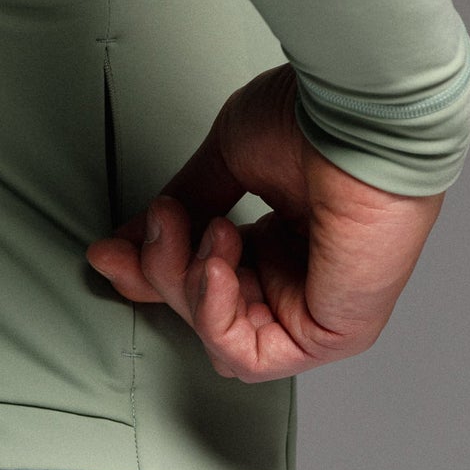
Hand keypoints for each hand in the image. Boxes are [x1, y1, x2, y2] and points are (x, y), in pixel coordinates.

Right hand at [87, 63, 443, 381]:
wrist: (358, 112)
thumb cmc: (315, 119)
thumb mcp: (228, 162)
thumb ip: (185, 208)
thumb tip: (130, 242)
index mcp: (285, 242)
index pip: (206, 283)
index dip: (151, 273)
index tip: (111, 252)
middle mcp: (304, 280)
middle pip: (205, 314)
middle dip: (165, 274)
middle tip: (163, 223)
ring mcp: (321, 310)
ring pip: (222, 340)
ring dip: (191, 289)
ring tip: (207, 232)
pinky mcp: (334, 334)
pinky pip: (252, 358)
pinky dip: (216, 318)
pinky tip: (215, 267)